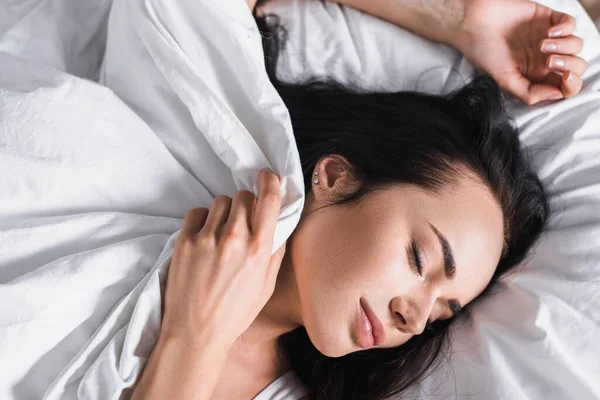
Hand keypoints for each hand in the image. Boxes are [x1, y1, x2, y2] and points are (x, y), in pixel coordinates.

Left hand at [161, 169, 286, 347]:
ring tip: (220, 234)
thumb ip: (275, 253)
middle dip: (246, 205)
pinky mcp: (184, 241)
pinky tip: (203, 238)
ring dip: (224, 212)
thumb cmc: (234, 314)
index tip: (266, 175)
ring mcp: (207, 238)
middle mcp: (234, 238)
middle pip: (243, 196)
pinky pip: (196, 212)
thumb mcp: (265, 286)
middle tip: (242, 222)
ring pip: (220, 201)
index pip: (269, 199)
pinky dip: (202, 220)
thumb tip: (280, 226)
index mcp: (259, 249)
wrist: (196, 333)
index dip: (270, 181)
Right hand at [455, 0, 586, 104]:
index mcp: (535, 76)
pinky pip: (570, 24)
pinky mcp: (548, 19)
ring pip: (576, 46)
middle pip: (575, 66)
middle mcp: (544, 59)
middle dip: (569, 65)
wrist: (473, 25)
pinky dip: (565, 29)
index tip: (564, 79)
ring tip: (542, 45)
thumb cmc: (483, 52)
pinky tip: (548, 33)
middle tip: (548, 61)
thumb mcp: (504, 80)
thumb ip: (528, 93)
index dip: (571, 85)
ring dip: (564, 47)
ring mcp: (548, 38)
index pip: (564, 86)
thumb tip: (556, 95)